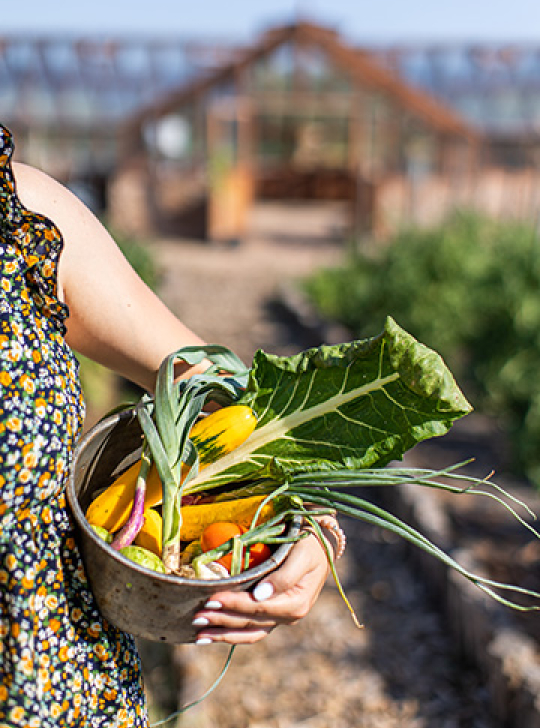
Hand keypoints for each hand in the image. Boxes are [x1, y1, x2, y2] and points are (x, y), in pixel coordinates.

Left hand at [191, 532, 330, 644]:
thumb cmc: (310, 545)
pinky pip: (251, 629)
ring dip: (223, 634)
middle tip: (196, 617)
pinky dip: (231, 634)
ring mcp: (280, 618)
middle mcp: (289, 615)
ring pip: (249, 632)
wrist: (321, 546)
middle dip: (222, 620)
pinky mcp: (273, 615)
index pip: (258, 607)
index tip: (211, 599)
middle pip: (250, 622)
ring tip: (199, 634)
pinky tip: (212, 635)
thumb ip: (283, 577)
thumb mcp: (302, 555)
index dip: (233, 605)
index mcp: (296, 602)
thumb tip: (260, 596)